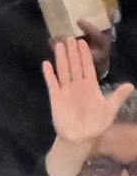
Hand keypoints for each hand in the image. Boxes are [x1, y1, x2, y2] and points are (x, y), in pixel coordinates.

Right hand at [44, 34, 132, 148]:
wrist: (81, 138)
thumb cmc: (96, 124)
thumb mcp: (110, 109)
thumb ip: (118, 96)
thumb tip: (130, 86)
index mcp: (90, 86)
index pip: (87, 67)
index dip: (85, 55)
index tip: (82, 42)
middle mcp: (77, 86)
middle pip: (74, 65)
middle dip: (72, 51)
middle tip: (69, 37)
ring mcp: (66, 91)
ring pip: (63, 71)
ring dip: (61, 58)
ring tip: (59, 45)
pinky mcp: (56, 98)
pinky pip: (52, 84)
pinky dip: (49, 75)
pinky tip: (46, 64)